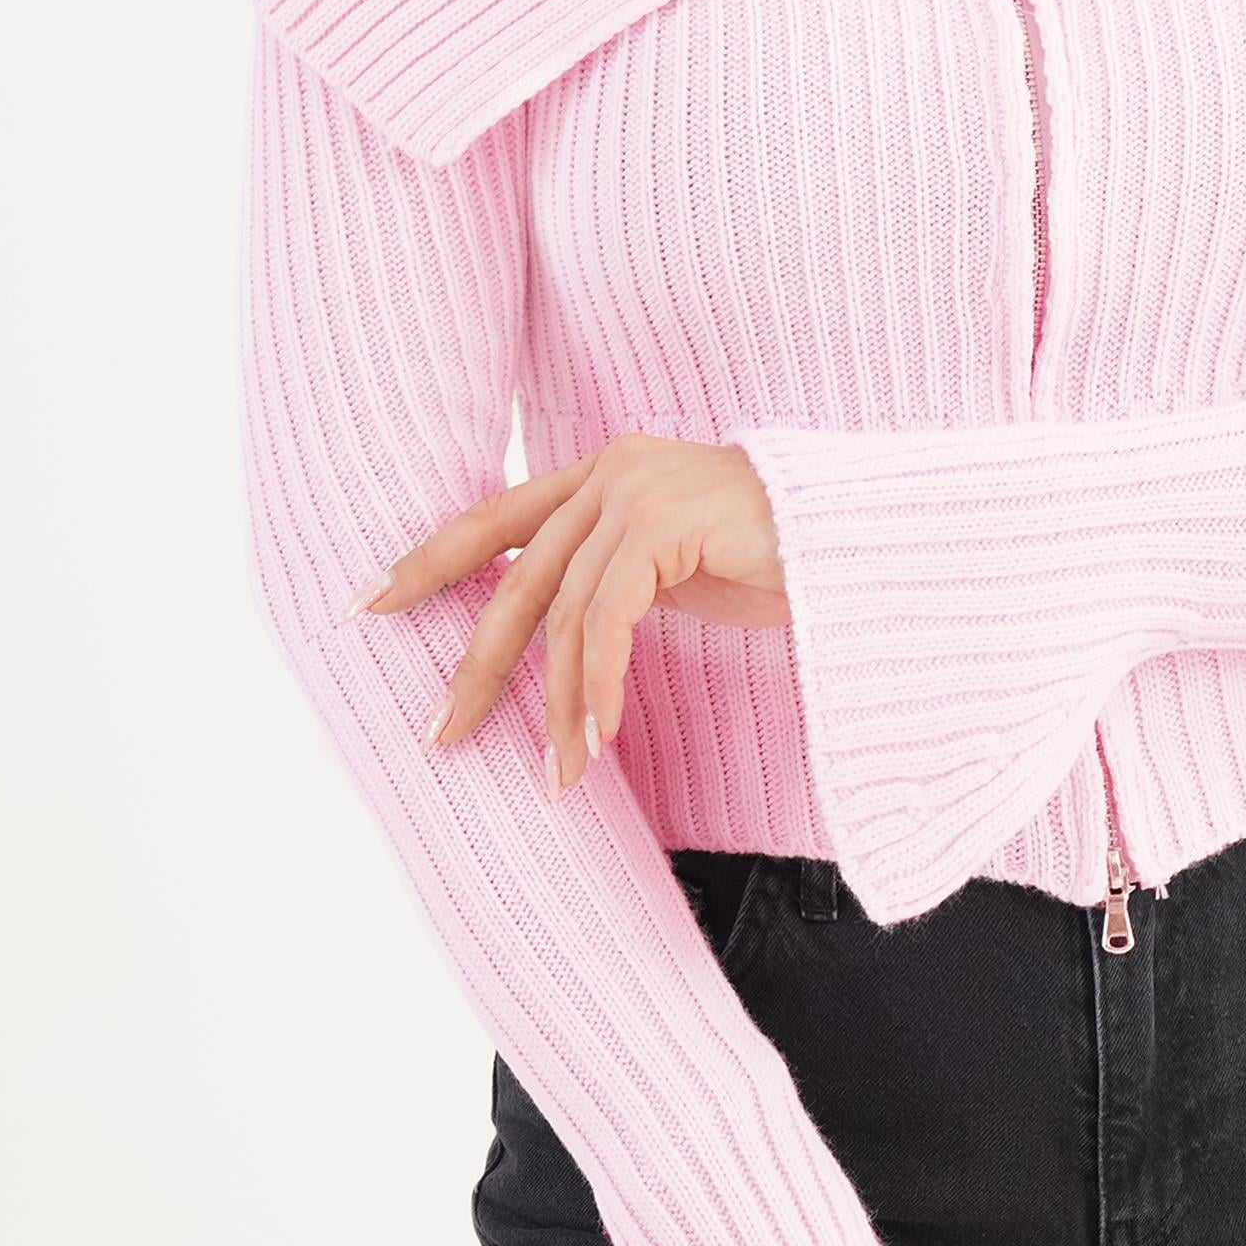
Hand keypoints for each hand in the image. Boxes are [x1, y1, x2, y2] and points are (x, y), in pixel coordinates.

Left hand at [349, 433, 788, 784]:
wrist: (875, 539)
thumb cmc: (789, 561)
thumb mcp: (681, 572)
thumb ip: (617, 583)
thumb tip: (554, 641)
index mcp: (607, 471)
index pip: (496, 518)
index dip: (429, 561)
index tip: (370, 605)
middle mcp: (613, 469)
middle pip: (516, 578)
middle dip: (477, 666)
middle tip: (440, 735)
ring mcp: (638, 488)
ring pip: (562, 613)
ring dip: (556, 706)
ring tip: (558, 776)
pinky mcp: (665, 522)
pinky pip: (607, 620)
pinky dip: (598, 687)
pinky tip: (602, 738)